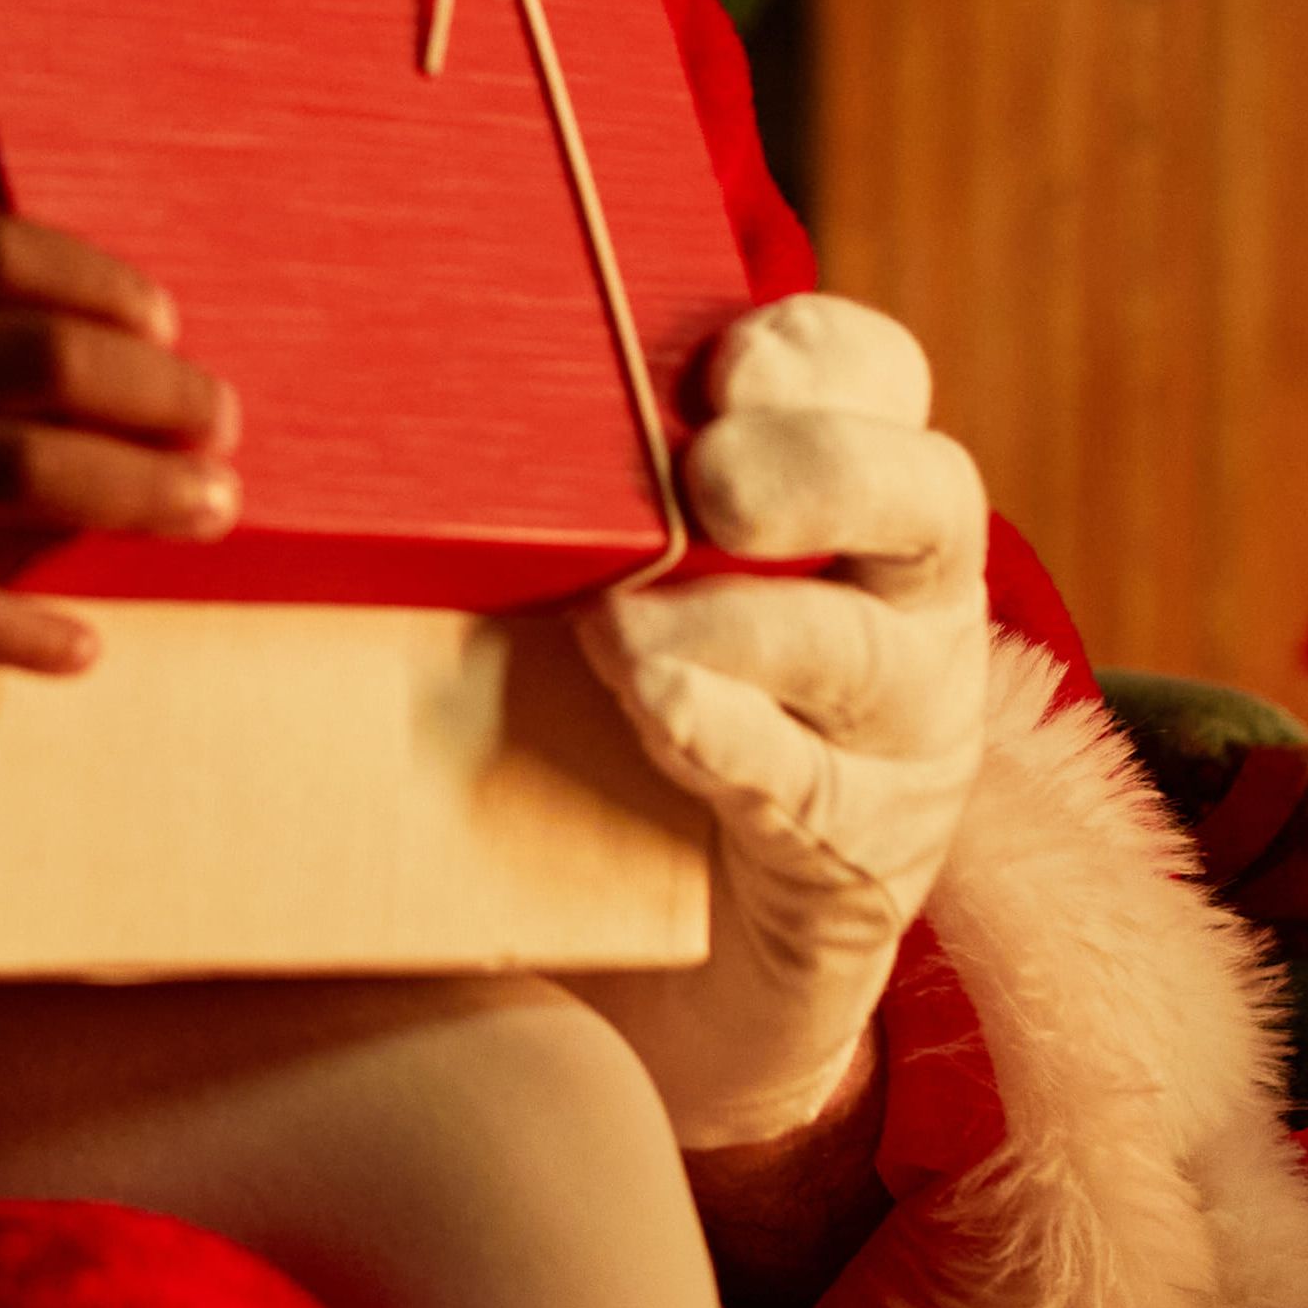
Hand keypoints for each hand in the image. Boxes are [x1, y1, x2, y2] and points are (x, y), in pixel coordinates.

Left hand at [573, 296, 993, 1152]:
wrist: (690, 950)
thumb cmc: (627, 709)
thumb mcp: (622, 575)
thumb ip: (574, 491)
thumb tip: (378, 388)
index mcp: (864, 502)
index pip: (884, 379)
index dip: (815, 356)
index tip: (718, 368)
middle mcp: (918, 605)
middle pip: (928, 497)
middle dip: (820, 470)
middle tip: (707, 476)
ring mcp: (908, 739)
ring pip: (873, 654)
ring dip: (750, 626)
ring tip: (630, 627)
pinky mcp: (862, 860)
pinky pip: (810, 792)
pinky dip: (729, 742)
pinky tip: (660, 712)